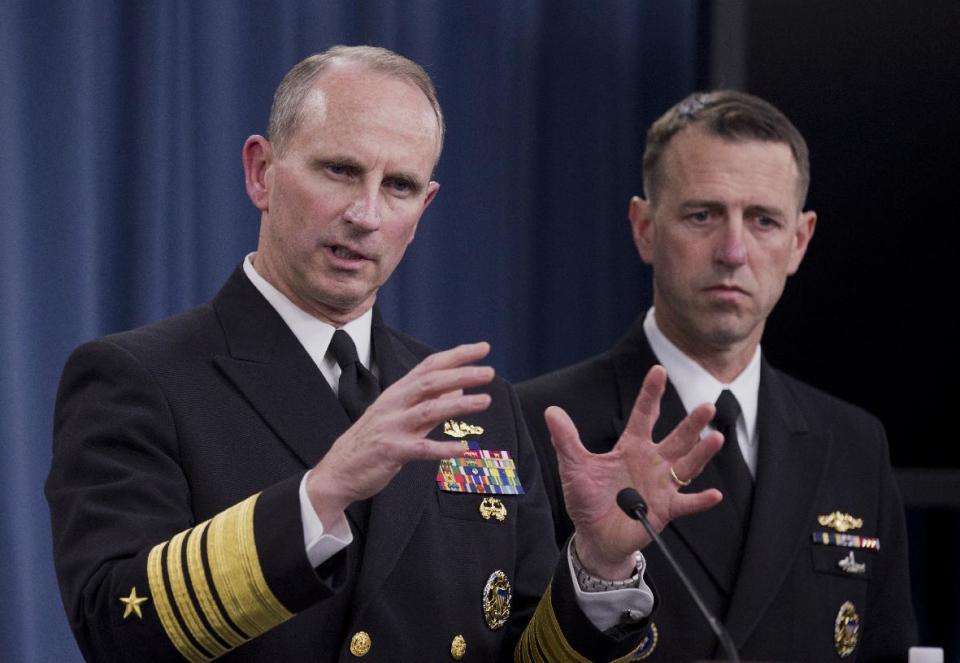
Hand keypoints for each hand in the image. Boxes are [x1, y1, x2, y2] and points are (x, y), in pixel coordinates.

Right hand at [306, 342, 494, 525]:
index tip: (482, 348)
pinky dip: (444, 448)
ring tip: (485, 400)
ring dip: (459, 405)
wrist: (338, 471)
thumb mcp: (400, 416)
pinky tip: (464, 448)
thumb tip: (461, 385)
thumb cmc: (372, 441)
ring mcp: (391, 427)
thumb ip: (430, 402)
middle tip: (489, 372)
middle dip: (461, 374)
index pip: (429, 366)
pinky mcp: (391, 451)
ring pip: (429, 410)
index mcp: (397, 393)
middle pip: (430, 382)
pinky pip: (422, 448)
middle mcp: (394, 404)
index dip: (456, 355)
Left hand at [546, 365, 722, 578]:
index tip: (659, 370)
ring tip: (716, 438)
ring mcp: (662, 485)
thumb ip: (565, 440)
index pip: (644, 414)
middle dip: (692, 423)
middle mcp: (653, 461)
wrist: (593, 536)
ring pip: (687, 466)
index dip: (651, 393)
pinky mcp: (665, 510)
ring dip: (702, 453)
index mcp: (631, 446)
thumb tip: (551, 411)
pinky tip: (715, 494)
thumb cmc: (587, 498)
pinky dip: (701, 500)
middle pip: (677, 438)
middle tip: (707, 406)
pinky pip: (686, 504)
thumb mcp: (574, 466)